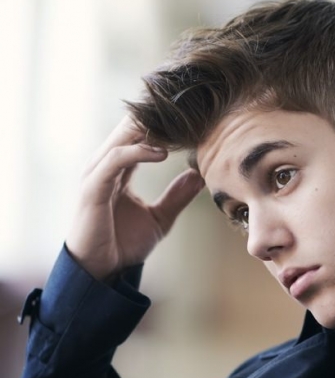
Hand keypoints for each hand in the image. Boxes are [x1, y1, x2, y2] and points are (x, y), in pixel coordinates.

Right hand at [66, 115, 203, 279]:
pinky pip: (116, 160)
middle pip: (129, 130)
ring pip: (121, 139)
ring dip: (148, 128)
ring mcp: (97, 175)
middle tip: (184, 106)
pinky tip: (162, 153)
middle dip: (155, 117)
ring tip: (177, 123)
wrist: (103, 272)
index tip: (189, 115)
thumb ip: (177, 196)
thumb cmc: (124, 244)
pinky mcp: (93, 188)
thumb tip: (199, 175)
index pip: (138, 136)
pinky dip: (138, 152)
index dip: (160, 124)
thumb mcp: (160, 217)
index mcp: (119, 170)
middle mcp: (105, 167)